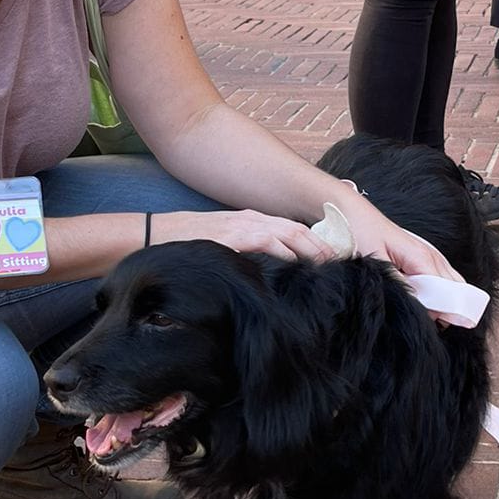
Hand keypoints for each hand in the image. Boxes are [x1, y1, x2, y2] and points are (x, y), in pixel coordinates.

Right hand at [153, 209, 333, 262]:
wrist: (152, 236)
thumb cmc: (186, 247)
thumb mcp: (223, 248)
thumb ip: (246, 256)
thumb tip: (266, 278)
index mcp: (252, 222)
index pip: (294, 231)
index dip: (317, 244)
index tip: (336, 262)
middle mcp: (252, 220)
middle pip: (299, 231)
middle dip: (324, 247)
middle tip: (345, 266)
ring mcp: (243, 226)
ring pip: (290, 234)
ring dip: (313, 250)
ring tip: (332, 267)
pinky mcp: (232, 236)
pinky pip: (267, 242)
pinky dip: (286, 253)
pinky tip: (299, 267)